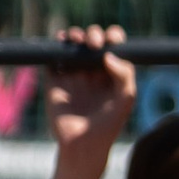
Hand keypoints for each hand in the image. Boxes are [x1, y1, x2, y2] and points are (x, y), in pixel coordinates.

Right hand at [46, 25, 136, 159]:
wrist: (82, 144)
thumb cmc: (109, 124)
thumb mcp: (126, 99)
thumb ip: (124, 75)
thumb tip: (108, 54)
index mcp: (113, 72)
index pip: (114, 45)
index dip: (113, 36)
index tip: (112, 40)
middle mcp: (93, 69)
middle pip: (93, 40)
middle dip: (94, 33)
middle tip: (94, 44)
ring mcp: (74, 73)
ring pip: (73, 44)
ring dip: (75, 34)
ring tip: (77, 40)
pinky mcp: (55, 79)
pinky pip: (53, 56)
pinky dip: (56, 45)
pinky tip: (61, 44)